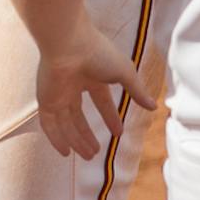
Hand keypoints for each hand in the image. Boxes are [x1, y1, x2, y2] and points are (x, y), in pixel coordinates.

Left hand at [34, 11, 154, 159]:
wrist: (68, 43)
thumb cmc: (98, 53)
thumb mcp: (125, 73)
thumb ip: (137, 90)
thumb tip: (154, 107)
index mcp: (91, 76)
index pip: (101, 100)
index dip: (110, 116)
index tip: (119, 133)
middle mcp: (73, 85)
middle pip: (79, 115)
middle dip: (87, 134)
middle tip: (96, 152)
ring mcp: (58, 92)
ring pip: (65, 122)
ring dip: (76, 140)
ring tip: (88, 156)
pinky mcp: (45, 98)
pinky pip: (49, 123)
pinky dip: (56, 138)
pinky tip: (65, 152)